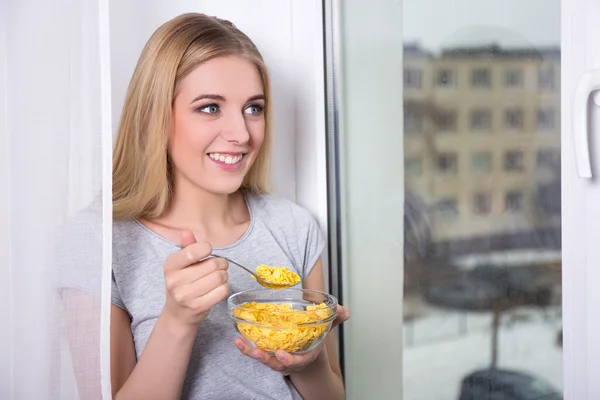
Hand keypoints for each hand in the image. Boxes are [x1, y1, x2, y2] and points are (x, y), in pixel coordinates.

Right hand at [162, 230, 229, 327]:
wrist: (178, 314)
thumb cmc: (182, 284)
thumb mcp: (180, 265)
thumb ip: (186, 247)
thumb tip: (186, 232)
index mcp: (170, 266)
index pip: (192, 251)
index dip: (206, 248)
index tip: (208, 251)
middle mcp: (175, 281)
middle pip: (212, 265)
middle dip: (221, 263)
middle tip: (219, 266)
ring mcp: (186, 296)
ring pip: (220, 277)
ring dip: (224, 275)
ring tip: (219, 276)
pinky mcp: (199, 306)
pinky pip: (222, 290)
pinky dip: (225, 287)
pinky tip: (218, 288)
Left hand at [234, 305, 349, 374]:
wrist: (304, 353)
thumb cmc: (312, 341)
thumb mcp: (325, 331)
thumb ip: (335, 320)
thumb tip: (344, 311)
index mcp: (304, 357)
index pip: (297, 362)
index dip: (289, 360)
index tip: (282, 355)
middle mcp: (288, 361)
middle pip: (276, 364)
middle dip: (266, 359)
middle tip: (257, 352)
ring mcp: (276, 359)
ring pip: (263, 359)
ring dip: (251, 352)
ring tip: (242, 344)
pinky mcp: (265, 353)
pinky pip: (254, 352)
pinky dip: (245, 347)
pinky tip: (237, 339)